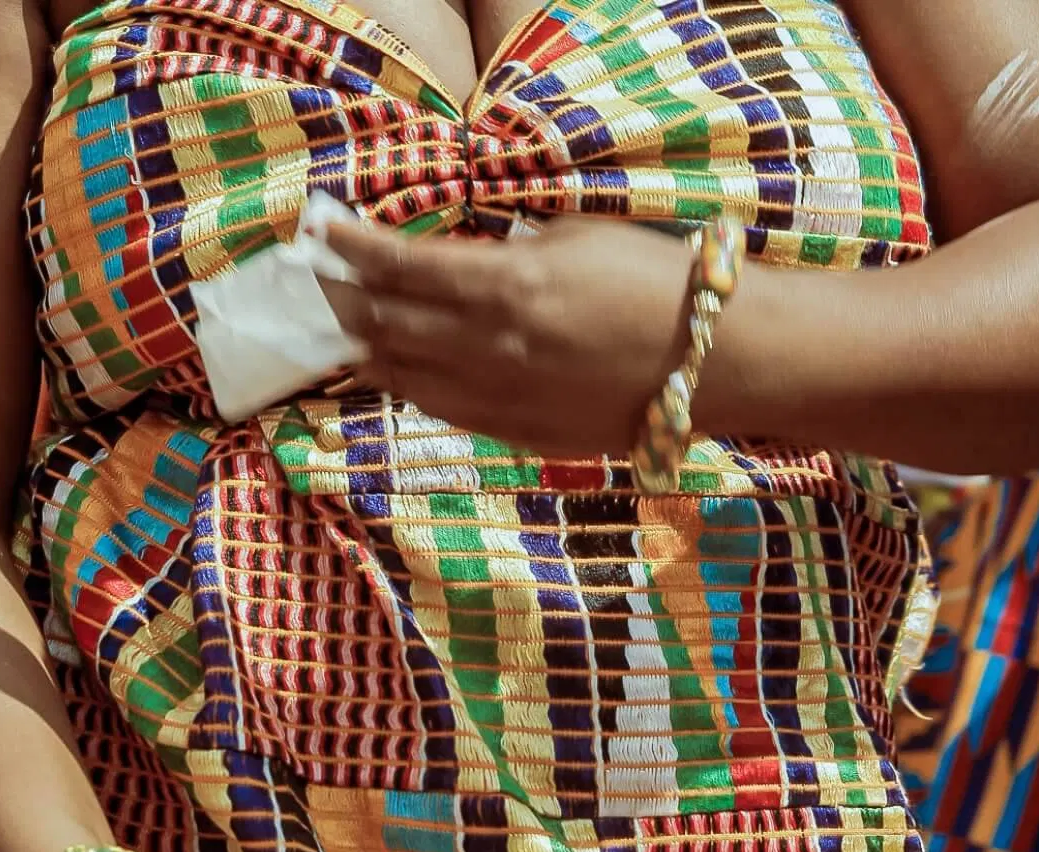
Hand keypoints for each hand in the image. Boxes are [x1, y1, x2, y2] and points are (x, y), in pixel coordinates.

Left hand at [323, 216, 696, 458]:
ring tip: (348, 330)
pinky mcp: (519, 433)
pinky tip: (401, 371)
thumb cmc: (657, 281)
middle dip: (346, 300)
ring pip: (405, 376)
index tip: (322, 232)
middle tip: (321, 281)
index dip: (351, 249)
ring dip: (369, 350)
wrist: (717, 361)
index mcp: (504, 285)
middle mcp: (490, 346)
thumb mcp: (576, 238)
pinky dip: (412, 385)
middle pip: (387, 324)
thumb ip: (508, 250)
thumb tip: (461, 256)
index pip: (400, 267)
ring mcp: (501, 397)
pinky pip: (444, 409)